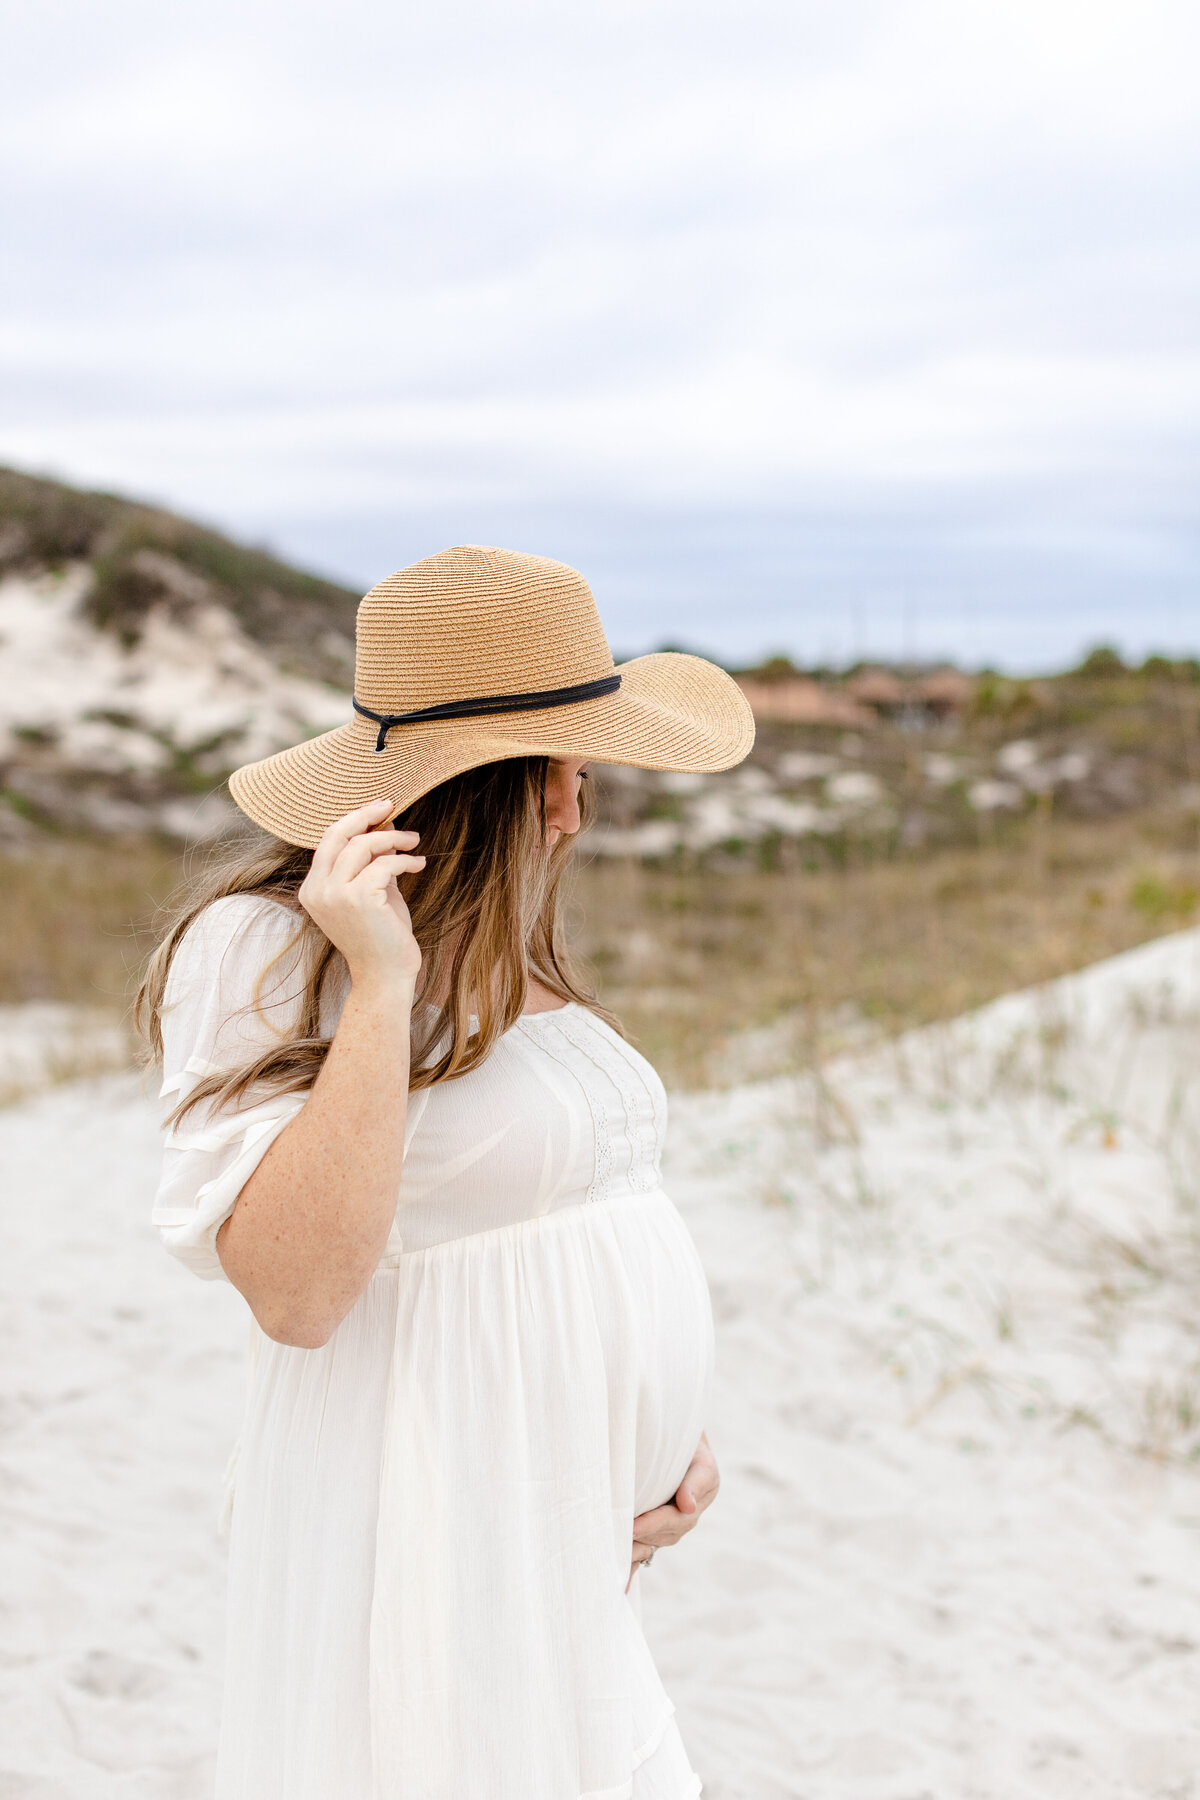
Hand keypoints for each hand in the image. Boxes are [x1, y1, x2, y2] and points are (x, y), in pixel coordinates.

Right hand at [298, 800, 424, 988]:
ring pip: (363, 846)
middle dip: (367, 815)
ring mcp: (335, 895)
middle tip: (392, 806)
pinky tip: (419, 864)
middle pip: (338, 834)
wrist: (385, 976)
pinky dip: (405, 860)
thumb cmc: (381, 935)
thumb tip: (384, 824)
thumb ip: (373, 861)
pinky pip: (384, 865)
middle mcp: (318, 890)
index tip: (380, 808)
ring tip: (414, 842)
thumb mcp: (372, 891)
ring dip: (394, 838)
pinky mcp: (358, 900)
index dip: (355, 819)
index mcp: (313, 888)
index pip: (329, 840)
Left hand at [627, 1433, 719, 1589]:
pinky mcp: (653, 1528)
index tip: (634, 1526)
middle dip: (640, 1537)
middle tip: (615, 1538)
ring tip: (610, 1553)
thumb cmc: (684, 1440)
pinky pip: (644, 1550)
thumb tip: (688, 1506)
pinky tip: (620, 1587)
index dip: (655, 1524)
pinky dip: (632, 1567)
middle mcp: (687, 1514)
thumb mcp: (698, 1455)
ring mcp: (671, 1523)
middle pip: (665, 1534)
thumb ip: (695, 1480)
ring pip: (653, 1542)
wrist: (674, 1435)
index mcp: (701, 1495)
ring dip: (634, 1549)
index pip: (678, 1517)